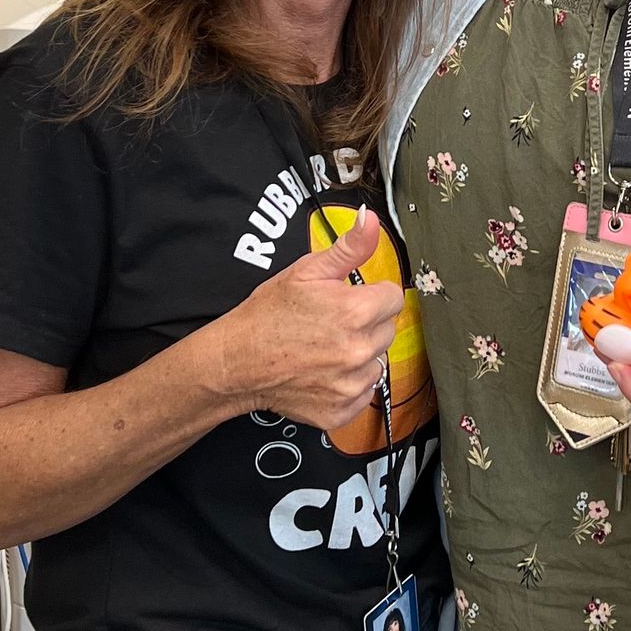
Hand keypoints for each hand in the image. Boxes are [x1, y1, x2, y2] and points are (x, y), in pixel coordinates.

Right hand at [198, 207, 403, 430]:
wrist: (236, 362)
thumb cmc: (268, 314)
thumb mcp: (306, 271)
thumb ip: (348, 247)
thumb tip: (370, 219)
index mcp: (356, 312)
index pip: (393, 297)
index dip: (371, 294)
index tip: (349, 299)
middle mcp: (359, 350)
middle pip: (388, 329)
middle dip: (366, 324)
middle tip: (332, 323)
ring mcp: (351, 384)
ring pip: (377, 361)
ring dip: (359, 354)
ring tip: (325, 348)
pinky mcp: (342, 410)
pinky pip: (363, 392)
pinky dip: (348, 384)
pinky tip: (323, 372)